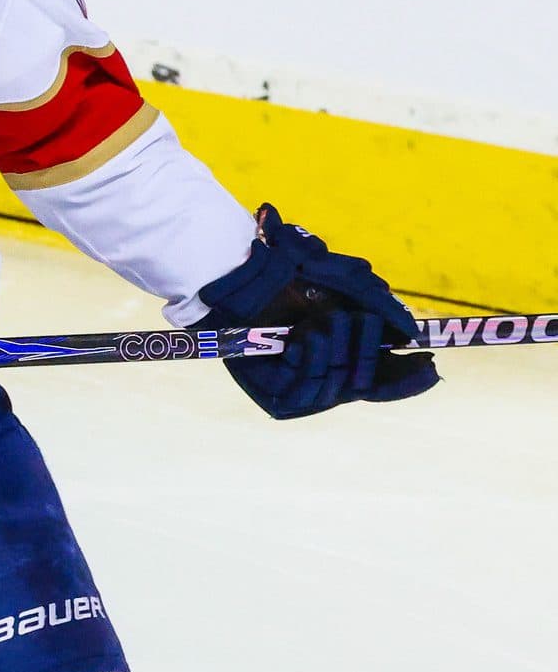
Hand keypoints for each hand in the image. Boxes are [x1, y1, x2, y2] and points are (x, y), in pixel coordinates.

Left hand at [196, 205, 437, 419]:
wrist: (239, 274)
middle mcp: (326, 378)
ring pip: (341, 386)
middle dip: (370, 353)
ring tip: (327, 320)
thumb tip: (411, 333)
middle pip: (368, 386)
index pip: (386, 382)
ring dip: (340, 351)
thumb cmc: (290, 273)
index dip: (409, 380)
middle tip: (361, 321)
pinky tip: (308, 339)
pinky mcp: (274, 399)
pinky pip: (306, 392)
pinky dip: (313, 364)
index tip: (430, 365)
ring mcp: (300, 391)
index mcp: (347, 357)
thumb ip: (378, 304)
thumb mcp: (343, 279)